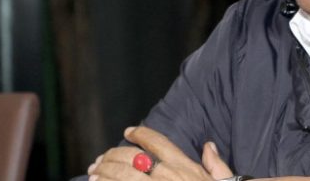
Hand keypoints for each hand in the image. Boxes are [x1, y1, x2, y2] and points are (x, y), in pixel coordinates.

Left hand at [88, 126, 226, 180]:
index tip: (128, 132)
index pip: (158, 142)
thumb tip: (208, 145)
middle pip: (132, 157)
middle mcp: (166, 176)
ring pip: (121, 175)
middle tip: (101, 158)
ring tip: (94, 172)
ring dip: (103, 171)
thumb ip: (215, 163)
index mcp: (184, 167)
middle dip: (113, 154)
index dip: (141, 134)